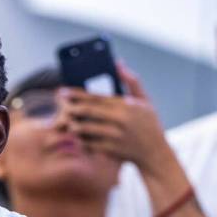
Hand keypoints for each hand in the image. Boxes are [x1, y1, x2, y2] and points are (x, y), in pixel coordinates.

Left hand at [58, 63, 174, 177]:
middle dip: (71, 108)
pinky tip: (77, 137)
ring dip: (73, 124)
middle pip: (88, 111)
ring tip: (68, 121)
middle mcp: (119, 120)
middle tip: (61, 106)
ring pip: (85, 128)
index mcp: (126, 105)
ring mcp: (114, 136)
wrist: (155, 154)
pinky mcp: (111, 150)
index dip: (76, 94)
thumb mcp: (145, 101)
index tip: (62, 91)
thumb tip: (118, 63)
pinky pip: (89, 144)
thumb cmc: (150, 124)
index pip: (96, 97)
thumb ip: (132, 81)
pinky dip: (81, 140)